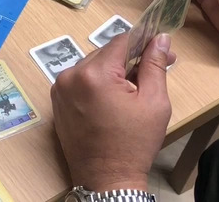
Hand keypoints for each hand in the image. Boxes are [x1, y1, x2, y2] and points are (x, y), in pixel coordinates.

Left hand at [51, 34, 172, 191]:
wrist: (107, 179)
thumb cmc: (134, 144)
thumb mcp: (154, 102)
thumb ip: (155, 65)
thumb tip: (160, 38)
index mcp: (95, 74)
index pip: (121, 42)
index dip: (143, 42)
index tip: (161, 48)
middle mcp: (71, 75)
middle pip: (105, 54)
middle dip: (130, 59)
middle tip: (154, 69)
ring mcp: (60, 88)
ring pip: (92, 66)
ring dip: (113, 71)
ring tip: (133, 89)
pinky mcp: (57, 100)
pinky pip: (80, 80)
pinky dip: (97, 83)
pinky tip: (113, 98)